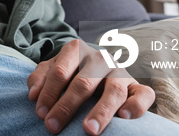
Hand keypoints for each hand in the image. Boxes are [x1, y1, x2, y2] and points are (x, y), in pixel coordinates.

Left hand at [27, 39, 154, 134]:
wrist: (100, 66)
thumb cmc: (71, 71)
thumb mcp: (53, 69)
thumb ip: (41, 78)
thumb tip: (33, 95)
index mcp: (77, 50)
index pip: (60, 71)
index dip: (49, 93)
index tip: (40, 114)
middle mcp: (100, 58)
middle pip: (83, 82)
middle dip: (66, 106)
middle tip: (52, 126)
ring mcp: (121, 71)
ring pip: (114, 90)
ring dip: (101, 111)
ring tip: (88, 131)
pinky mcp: (138, 86)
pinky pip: (144, 94)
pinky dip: (137, 106)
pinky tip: (124, 118)